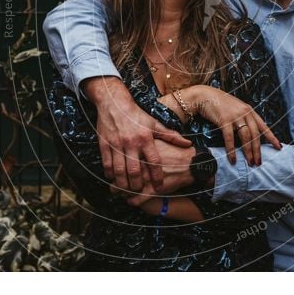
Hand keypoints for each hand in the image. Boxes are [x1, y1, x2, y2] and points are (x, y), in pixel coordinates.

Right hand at [83, 77, 191, 191]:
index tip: (160, 187)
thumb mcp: (154, 123)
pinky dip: (109, 174)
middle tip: (138, 191)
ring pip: (120, 170)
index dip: (157, 176)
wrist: (114, 103)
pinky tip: (112, 179)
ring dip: (122, 183)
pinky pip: (107, 164)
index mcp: (146, 138)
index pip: (154, 161)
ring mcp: (117, 144)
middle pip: (135, 170)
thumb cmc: (136, 115)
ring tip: (125, 190)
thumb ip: (171, 136)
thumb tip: (188, 144)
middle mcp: (131, 142)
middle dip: (137, 185)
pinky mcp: (104, 144)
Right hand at [185, 85, 281, 165]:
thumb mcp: (236, 108)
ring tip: (250, 163)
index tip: (279, 147)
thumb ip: (244, 118)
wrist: (205, 95)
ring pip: (245, 137)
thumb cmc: (220, 104)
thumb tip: (249, 135)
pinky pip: (230, 138)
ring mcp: (235, 116)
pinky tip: (233, 159)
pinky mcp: (224, 120)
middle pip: (255, 135)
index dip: (272, 138)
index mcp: (249, 111)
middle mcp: (245, 113)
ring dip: (248, 152)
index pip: (264, 126)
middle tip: (258, 162)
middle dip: (257, 150)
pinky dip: (232, 150)